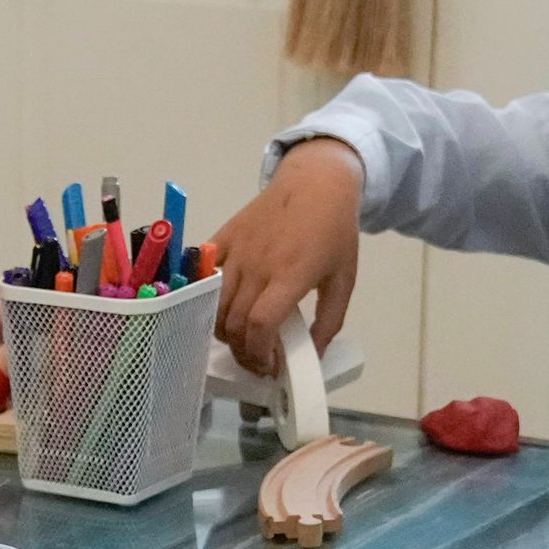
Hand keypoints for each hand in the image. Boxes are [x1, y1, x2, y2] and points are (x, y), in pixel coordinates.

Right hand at [211, 138, 365, 375]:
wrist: (315, 182)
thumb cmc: (334, 231)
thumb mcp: (344, 279)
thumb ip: (330, 321)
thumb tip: (313, 356)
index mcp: (291, 275)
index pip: (260, 324)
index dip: (259, 352)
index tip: (269, 366)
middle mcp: (258, 265)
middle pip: (235, 322)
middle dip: (243, 351)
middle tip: (256, 361)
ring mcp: (236, 251)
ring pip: (215, 305)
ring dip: (224, 332)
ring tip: (240, 339)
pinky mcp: (223, 238)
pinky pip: (204, 277)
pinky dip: (207, 300)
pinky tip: (223, 310)